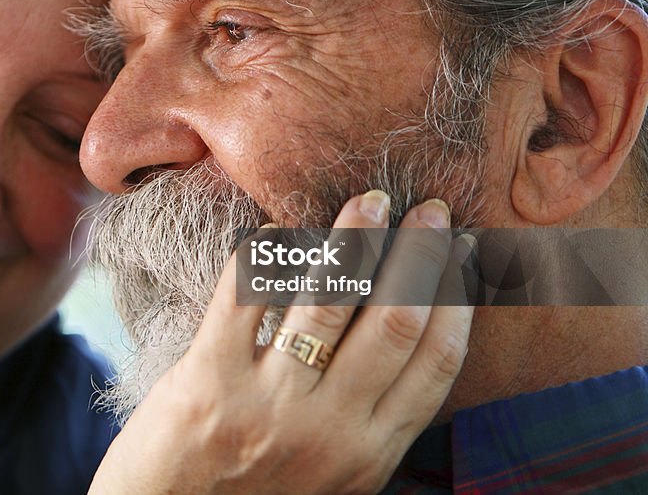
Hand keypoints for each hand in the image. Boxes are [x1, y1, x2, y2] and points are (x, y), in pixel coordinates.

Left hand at [89, 192, 474, 494]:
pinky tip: (278, 227)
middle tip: (428, 209)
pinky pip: (244, 295)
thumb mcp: (334, 478)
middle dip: (418, 255)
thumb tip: (411, 339)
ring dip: (354, 238)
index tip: (459, 252)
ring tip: (369, 201)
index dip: (455, 298)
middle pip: (394, 321)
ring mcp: (267, 403)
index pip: (435, 363)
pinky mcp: (207, 380)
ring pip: (328, 299)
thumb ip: (368, 420)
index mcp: (369, 452)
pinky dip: (265, 253)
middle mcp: (328, 429)